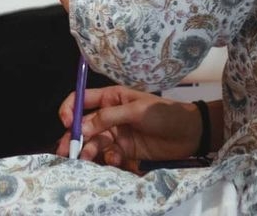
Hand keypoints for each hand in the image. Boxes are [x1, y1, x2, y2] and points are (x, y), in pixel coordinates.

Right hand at [56, 85, 201, 169]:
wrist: (190, 135)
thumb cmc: (164, 114)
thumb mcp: (136, 110)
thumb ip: (109, 117)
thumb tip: (83, 127)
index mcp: (111, 98)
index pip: (82, 100)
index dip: (70, 109)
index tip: (66, 123)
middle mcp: (110, 116)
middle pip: (84, 126)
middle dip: (74, 137)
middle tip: (66, 151)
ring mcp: (117, 135)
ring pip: (94, 143)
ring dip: (88, 151)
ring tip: (86, 159)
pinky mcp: (125, 152)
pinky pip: (108, 156)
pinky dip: (107, 159)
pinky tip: (115, 160)